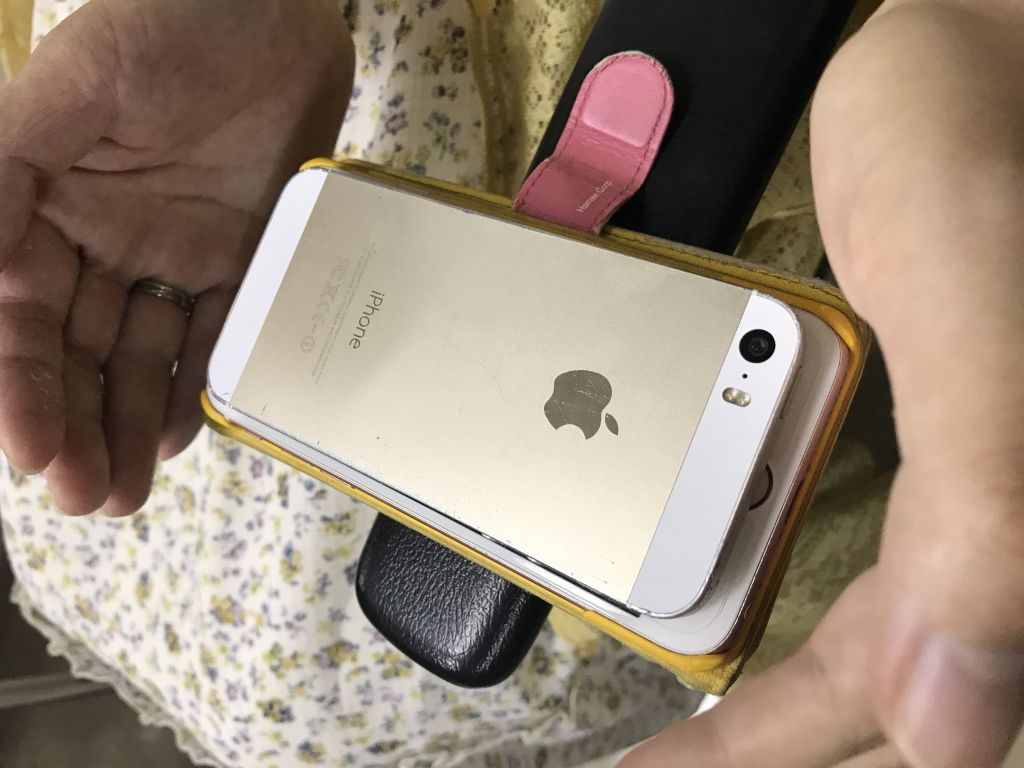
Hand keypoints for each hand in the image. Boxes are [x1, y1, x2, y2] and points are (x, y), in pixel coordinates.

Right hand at [0, 0, 352, 514]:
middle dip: (79, 424)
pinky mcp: (244, 254)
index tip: (31, 453)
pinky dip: (199, 381)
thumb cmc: (164, 26)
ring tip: (128, 492)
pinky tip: (183, 434)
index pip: (25, 316)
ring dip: (133, 423)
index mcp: (45, 205)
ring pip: (144, 354)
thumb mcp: (73, 92)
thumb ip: (9, 176)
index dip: (25, 386)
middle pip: (83, 350)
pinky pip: (218, 330)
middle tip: (88, 499)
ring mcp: (175, 250)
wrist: (271, 8)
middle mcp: (104, 239)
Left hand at [624, 1, 1023, 765]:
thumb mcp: (986, 317)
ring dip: (803, 700)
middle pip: (921, 689)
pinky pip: (892, 562)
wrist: (985, 41)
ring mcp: (1000, 489)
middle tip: (665, 763)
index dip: (792, 751)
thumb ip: (993, 520)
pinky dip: (823, 612)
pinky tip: (760, 621)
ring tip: (707, 731)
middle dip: (792, 741)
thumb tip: (957, 725)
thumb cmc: (989, 137)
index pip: (944, 703)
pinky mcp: (963, 450)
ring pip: (904, 641)